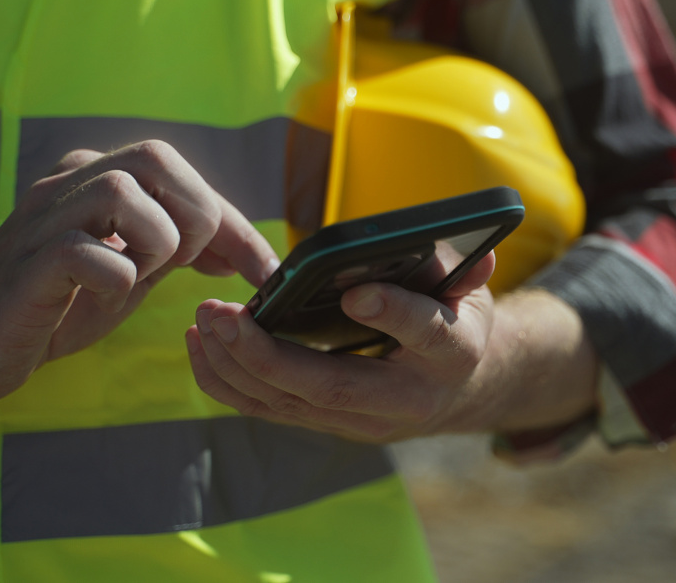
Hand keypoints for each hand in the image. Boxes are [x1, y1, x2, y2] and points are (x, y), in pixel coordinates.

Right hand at [0, 141, 277, 409]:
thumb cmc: (56, 305)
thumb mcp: (134, 271)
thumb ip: (182, 250)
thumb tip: (250, 249)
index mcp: (101, 178)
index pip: (187, 179)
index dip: (237, 225)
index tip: (266, 271)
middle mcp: (72, 181)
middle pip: (158, 157)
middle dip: (193, 217)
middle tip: (180, 267)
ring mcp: (46, 216)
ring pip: (128, 194)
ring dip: (153, 246)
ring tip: (132, 280)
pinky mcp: (29, 261)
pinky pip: (90, 252)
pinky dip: (113, 282)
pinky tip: (96, 299)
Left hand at [186, 253, 597, 442]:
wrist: (459, 388)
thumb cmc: (458, 321)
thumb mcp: (472, 290)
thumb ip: (464, 269)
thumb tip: (473, 250)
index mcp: (453, 354)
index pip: (426, 334)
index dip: (393, 313)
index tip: (358, 292)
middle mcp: (405, 399)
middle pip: (331, 386)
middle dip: (268, 354)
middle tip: (222, 314)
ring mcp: (362, 421)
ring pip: (289, 404)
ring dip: (235, 366)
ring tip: (204, 322)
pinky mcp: (328, 424)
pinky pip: (270, 410)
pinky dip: (229, 382)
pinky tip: (203, 347)